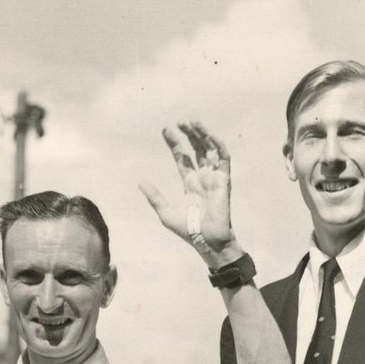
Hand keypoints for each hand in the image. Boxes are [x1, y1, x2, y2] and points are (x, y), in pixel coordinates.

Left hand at [139, 122, 240, 264]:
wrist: (207, 241)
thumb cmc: (189, 231)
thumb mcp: (165, 213)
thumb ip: (154, 197)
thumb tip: (140, 182)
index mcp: (190, 184)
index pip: (183, 158)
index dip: (175, 144)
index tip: (165, 130)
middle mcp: (203, 178)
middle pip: (197, 150)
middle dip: (189, 135)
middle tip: (179, 122)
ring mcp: (214, 178)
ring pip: (210, 149)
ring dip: (203, 134)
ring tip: (192, 122)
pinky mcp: (224, 180)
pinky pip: (223, 157)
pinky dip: (217, 144)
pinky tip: (208, 135)